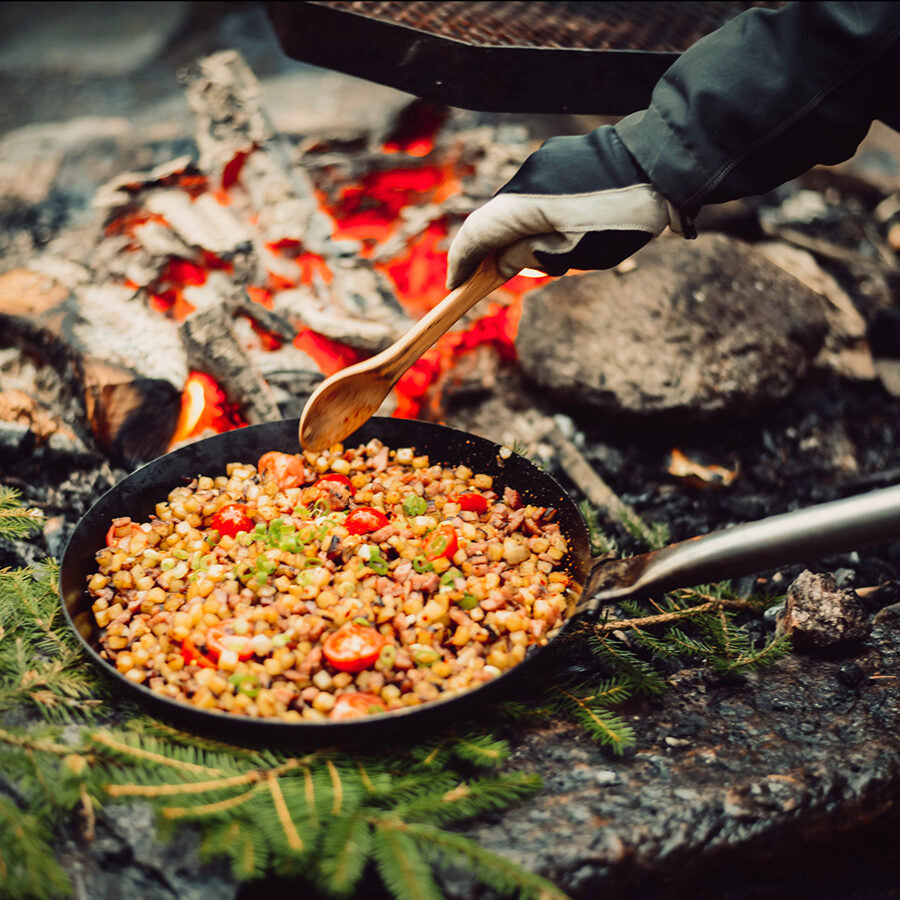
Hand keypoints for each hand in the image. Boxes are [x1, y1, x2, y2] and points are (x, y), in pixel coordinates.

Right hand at [446, 125, 691, 288]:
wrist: (664, 164)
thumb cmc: (622, 215)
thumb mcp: (576, 252)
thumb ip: (531, 257)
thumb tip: (503, 259)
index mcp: (524, 203)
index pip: (475, 234)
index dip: (461, 263)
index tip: (456, 285)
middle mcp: (525, 176)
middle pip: (494, 220)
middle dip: (495, 251)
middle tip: (504, 277)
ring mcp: (542, 162)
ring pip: (516, 206)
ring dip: (522, 233)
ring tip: (558, 252)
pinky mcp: (560, 156)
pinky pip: (536, 192)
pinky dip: (538, 215)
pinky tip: (569, 227)